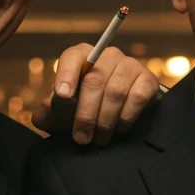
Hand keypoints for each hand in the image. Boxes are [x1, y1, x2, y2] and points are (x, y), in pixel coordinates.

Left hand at [32, 44, 160, 144]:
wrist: (122, 110)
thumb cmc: (87, 107)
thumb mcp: (64, 110)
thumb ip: (49, 110)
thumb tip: (46, 110)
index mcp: (82, 56)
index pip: (72, 58)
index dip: (66, 75)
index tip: (62, 96)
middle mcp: (107, 55)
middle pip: (95, 80)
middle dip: (86, 113)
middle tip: (81, 137)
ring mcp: (130, 65)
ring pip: (115, 91)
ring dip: (105, 121)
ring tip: (98, 139)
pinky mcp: (148, 79)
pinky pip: (137, 98)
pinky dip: (125, 118)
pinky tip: (118, 129)